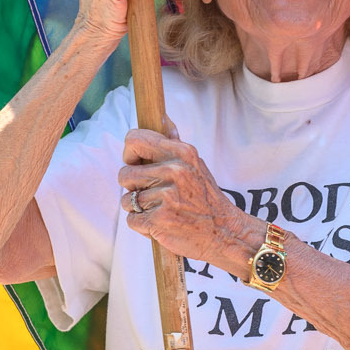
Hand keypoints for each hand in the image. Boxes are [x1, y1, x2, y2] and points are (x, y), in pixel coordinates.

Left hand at [116, 127, 253, 275]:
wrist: (225, 233)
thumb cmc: (206, 198)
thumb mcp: (195, 165)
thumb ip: (175, 144)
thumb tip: (162, 117)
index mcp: (182, 153)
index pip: (134, 139)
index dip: (129, 153)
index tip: (136, 164)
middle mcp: (174, 171)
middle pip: (124, 174)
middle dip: (133, 186)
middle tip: (152, 193)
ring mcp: (166, 197)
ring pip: (127, 199)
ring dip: (138, 208)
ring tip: (159, 209)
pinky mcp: (159, 221)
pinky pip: (132, 220)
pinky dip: (142, 225)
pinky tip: (160, 224)